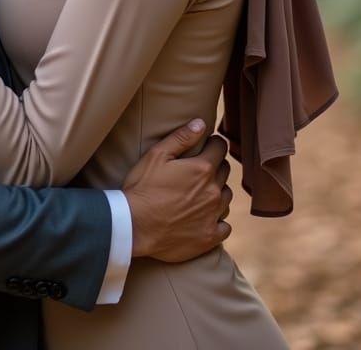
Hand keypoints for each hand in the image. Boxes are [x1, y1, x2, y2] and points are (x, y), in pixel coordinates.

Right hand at [123, 120, 231, 261]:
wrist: (134, 226)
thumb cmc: (143, 188)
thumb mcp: (157, 155)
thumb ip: (181, 137)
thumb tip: (201, 123)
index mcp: (202, 169)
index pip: (220, 148)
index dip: (212, 144)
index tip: (206, 145)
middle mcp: (213, 191)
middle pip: (225, 171)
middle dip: (215, 166)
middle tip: (198, 169)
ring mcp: (213, 216)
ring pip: (227, 197)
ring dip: (218, 191)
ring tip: (201, 192)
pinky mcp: (209, 237)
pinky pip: (225, 226)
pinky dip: (219, 220)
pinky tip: (206, 217)